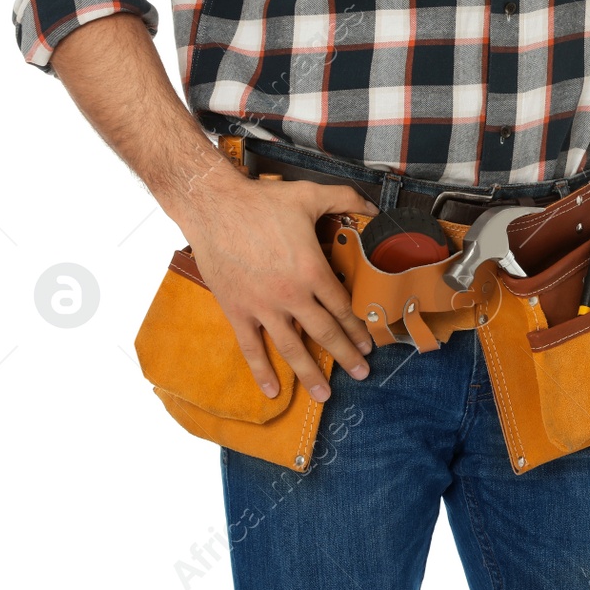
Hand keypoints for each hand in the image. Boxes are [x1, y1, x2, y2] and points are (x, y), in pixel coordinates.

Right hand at [178, 176, 379, 401]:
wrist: (213, 206)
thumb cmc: (262, 201)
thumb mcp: (311, 194)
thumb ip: (347, 200)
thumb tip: (375, 209)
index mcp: (312, 271)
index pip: (342, 308)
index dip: (358, 328)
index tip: (369, 344)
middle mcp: (291, 295)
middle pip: (325, 333)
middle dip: (346, 356)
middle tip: (362, 374)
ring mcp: (262, 307)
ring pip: (292, 348)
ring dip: (310, 374)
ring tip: (325, 395)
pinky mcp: (236, 311)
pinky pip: (251, 348)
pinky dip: (262, 371)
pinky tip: (273, 391)